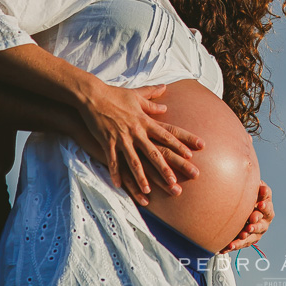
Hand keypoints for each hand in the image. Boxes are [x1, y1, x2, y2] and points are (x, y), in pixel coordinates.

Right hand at [78, 82, 202, 199]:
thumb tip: (165, 96)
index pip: (167, 134)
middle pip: (155, 152)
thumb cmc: (114, 94)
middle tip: (175, 182)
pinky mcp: (107, 142)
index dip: (180, 144)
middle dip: (166, 168)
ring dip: (142, 177)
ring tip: (148, 191)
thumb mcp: (136, 95)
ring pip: (134, 161)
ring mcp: (122, 138)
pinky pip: (112, 161)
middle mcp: (136, 131)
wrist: (92, 96)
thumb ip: (152, 99)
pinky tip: (119, 186)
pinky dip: (116, 174)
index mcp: (145, 120)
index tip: (193, 153)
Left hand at [224, 180, 272, 251]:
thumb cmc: (251, 196)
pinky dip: (233, 245)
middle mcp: (264, 222)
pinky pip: (240, 244)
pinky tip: (225, 247)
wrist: (243, 207)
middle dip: (256, 225)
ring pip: (251, 237)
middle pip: (261, 225)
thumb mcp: (255, 190)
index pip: (267, 208)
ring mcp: (256, 232)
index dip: (265, 206)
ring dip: (245, 237)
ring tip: (240, 236)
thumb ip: (258, 188)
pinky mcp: (247, 240)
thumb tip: (261, 186)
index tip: (260, 204)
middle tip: (250, 223)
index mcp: (267, 209)